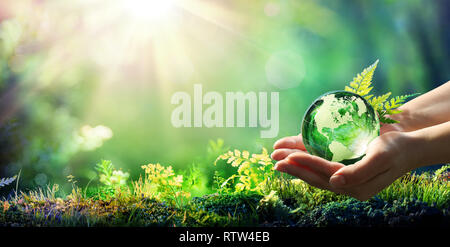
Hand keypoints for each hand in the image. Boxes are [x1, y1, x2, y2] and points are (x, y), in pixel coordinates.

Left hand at [271, 124, 415, 200]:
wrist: (408, 147)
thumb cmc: (396, 149)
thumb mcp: (380, 158)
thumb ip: (358, 172)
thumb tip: (335, 183)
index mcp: (357, 186)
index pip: (325, 174)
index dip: (306, 164)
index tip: (288, 156)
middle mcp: (348, 185)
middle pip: (315, 177)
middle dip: (294, 167)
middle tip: (274, 159)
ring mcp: (345, 179)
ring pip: (315, 173)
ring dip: (296, 165)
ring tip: (277, 157)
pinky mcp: (344, 171)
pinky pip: (321, 168)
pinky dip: (306, 161)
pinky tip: (294, 156)